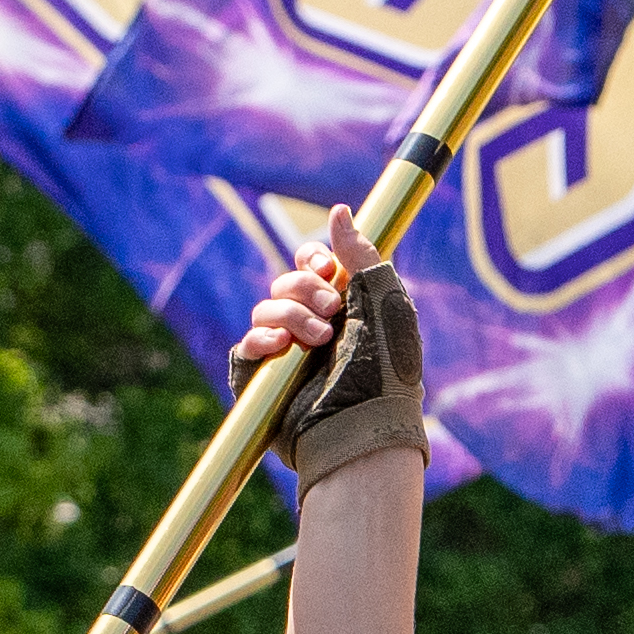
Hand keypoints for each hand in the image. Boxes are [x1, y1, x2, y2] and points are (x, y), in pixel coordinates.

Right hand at [234, 244, 431, 486]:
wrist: (365, 423)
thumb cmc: (386, 369)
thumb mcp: (383, 301)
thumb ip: (360, 254)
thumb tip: (339, 210)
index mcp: (344, 306)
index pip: (313, 265)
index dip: (315, 258)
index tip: (329, 268)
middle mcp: (314, 326)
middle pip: (286, 282)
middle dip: (307, 288)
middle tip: (333, 310)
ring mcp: (287, 354)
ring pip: (265, 310)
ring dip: (291, 316)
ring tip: (318, 341)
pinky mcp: (263, 380)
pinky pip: (247, 346)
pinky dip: (262, 341)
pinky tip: (282, 349)